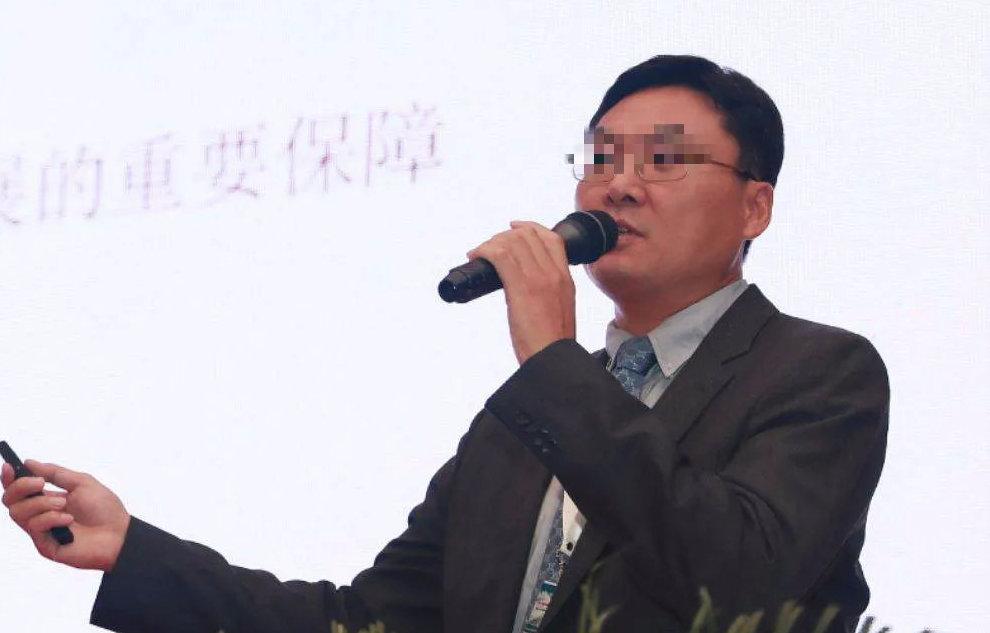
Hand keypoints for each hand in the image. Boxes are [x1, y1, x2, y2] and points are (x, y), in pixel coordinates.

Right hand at [2, 459, 129, 571]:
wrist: (119, 534)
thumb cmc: (104, 509)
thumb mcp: (81, 483)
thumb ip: (55, 473)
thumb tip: (29, 462)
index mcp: (48, 498)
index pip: (19, 489)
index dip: (10, 478)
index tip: (9, 466)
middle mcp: (40, 514)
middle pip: (10, 500)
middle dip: (21, 487)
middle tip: (40, 483)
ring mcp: (41, 531)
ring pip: (18, 512)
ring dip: (41, 503)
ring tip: (63, 504)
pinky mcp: (44, 546)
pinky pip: (35, 527)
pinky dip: (51, 518)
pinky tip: (69, 520)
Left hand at [468, 221, 575, 363]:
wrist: (553, 359)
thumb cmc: (552, 343)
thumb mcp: (560, 310)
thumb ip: (550, 293)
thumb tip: (531, 289)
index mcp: (565, 278)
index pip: (550, 238)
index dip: (529, 227)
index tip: (513, 228)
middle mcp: (553, 272)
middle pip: (528, 235)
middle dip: (504, 235)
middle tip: (489, 248)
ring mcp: (538, 277)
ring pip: (512, 241)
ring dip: (491, 243)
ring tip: (479, 253)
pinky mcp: (520, 286)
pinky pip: (500, 255)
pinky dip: (484, 251)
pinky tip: (476, 257)